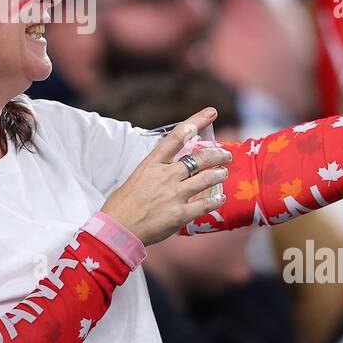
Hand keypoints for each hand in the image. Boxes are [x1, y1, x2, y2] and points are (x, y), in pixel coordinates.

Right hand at [103, 108, 232, 245]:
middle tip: (226, 155)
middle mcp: (165, 175)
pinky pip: (206, 205)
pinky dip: (216, 200)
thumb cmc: (123, 204)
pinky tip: (221, 198)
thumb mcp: (138, 177)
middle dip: (217, 154)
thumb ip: (157, 170)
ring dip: (219, 174)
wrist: (117, 230)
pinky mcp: (180, 214)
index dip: (196, 121)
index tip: (212, 112)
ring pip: (206, 178)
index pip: (177, 136)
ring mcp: (174, 194)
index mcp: (152, 164)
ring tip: (224, 173)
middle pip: (199, 158)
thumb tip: (172, 166)